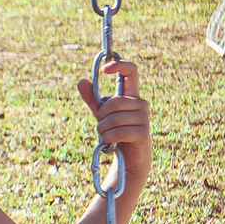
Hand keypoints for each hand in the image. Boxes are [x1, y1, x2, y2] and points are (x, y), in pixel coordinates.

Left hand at [76, 60, 150, 180]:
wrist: (129, 158)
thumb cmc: (116, 132)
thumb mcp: (102, 114)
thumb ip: (92, 99)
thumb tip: (81, 81)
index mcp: (132, 94)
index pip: (131, 71)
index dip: (119, 65)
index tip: (105, 69)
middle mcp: (141, 103)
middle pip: (114, 102)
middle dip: (101, 115)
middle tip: (101, 125)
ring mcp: (144, 118)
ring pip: (114, 118)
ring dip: (103, 129)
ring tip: (105, 135)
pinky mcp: (143, 133)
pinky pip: (118, 131)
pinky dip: (108, 137)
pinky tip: (109, 142)